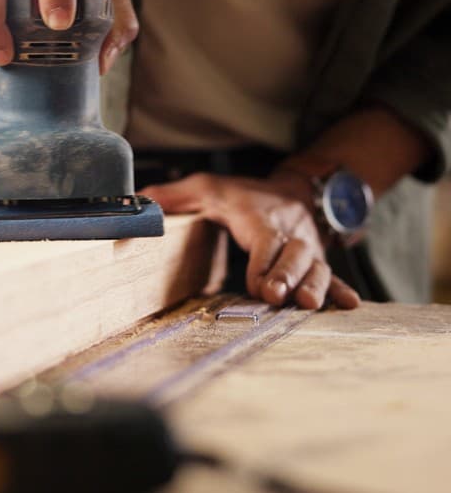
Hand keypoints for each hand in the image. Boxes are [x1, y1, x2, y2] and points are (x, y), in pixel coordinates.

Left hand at [141, 173, 361, 309]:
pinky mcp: (317, 262)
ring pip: (317, 266)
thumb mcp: (206, 186)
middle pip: (294, 253)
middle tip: (278, 297)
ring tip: (309, 305)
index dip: (263, 261)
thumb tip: (141, 200)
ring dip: (315, 286)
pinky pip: (333, 275)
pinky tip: (349, 306)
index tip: (257, 285)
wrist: (291, 190)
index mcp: (260, 216)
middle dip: (287, 275)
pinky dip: (341, 290)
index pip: (265, 238)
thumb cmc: (242, 194)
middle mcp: (289, 231)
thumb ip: (175, 195)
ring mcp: (307, 248)